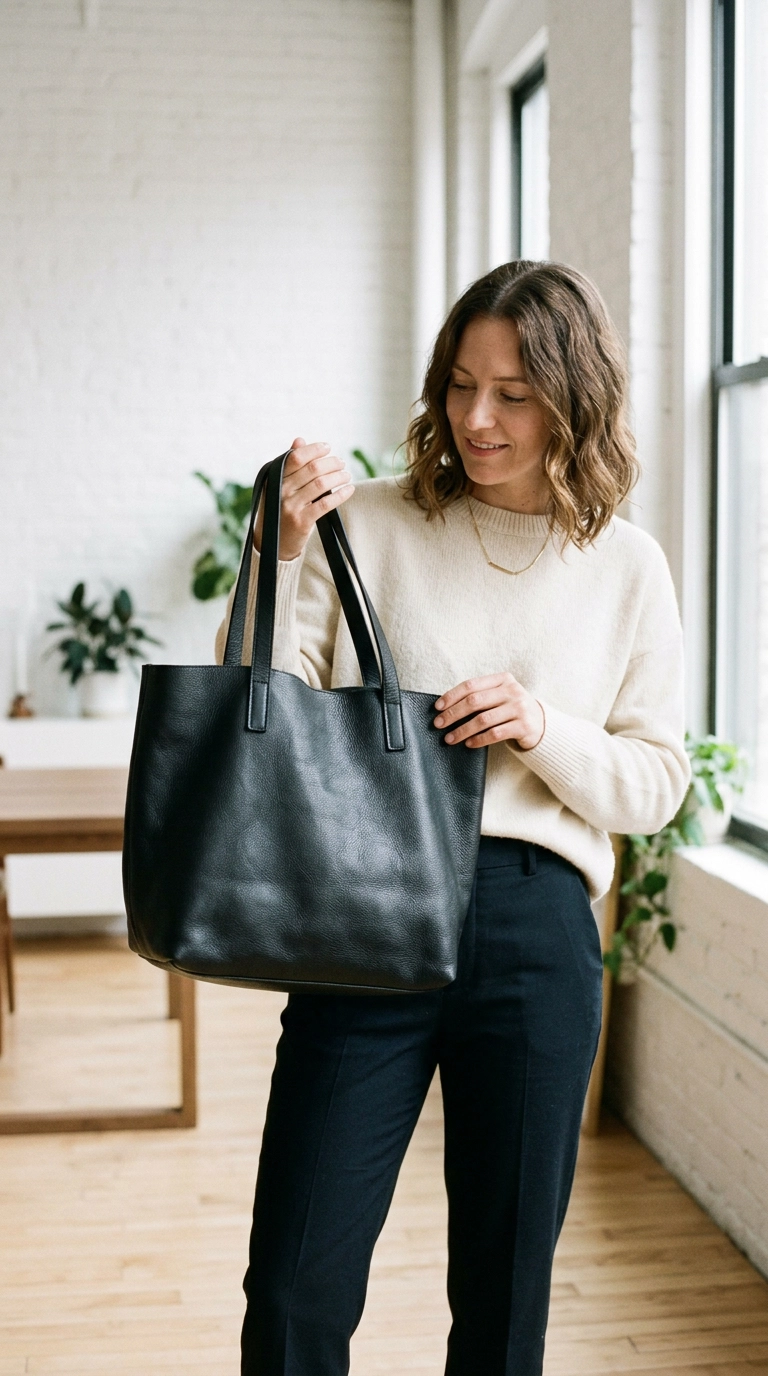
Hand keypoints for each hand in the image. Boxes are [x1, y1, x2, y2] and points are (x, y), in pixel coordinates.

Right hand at [254, 437, 354, 561]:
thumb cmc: (279, 510)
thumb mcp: (278, 486)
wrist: (271, 544)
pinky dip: (340, 495)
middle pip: (312, 469)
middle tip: (341, 462)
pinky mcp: (301, 521)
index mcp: (275, 478)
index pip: (296, 457)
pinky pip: (325, 504)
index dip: (314, 449)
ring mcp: (290, 506)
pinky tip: (349, 490)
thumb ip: (289, 464)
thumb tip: (299, 440)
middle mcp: (281, 491)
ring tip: (346, 475)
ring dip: (338, 476)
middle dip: (331, 463)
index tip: (328, 447)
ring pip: (321, 484)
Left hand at [434, 672, 544, 750]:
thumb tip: (445, 707)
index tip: (437, 707)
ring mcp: (519, 708)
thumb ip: (480, 696)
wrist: (541, 724)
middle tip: (438, 724)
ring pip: (483, 720)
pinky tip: (468, 744)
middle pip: (475, 701)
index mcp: (503, 679)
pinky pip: (495, 734)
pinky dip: (479, 740)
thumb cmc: (511, 710)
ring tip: (449, 739)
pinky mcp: (524, 726)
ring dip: (462, 730)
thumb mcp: (500, 696)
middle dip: (453, 713)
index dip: (452, 696)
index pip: (471, 685)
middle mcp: (512, 691)